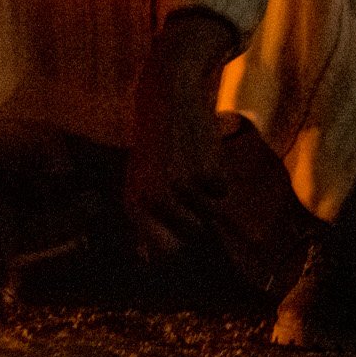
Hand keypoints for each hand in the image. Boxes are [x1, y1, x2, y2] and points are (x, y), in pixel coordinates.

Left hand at [123, 9, 239, 259]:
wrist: (165, 95)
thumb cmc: (156, 143)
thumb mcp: (141, 178)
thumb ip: (146, 219)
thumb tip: (151, 261)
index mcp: (133, 204)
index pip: (163, 252)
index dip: (177, 249)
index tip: (185, 245)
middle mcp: (153, 202)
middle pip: (192, 233)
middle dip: (196, 214)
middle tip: (184, 181)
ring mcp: (179, 189)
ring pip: (210, 212)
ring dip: (207, 193)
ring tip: (188, 163)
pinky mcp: (203, 174)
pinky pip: (222, 189)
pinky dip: (218, 174)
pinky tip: (200, 150)